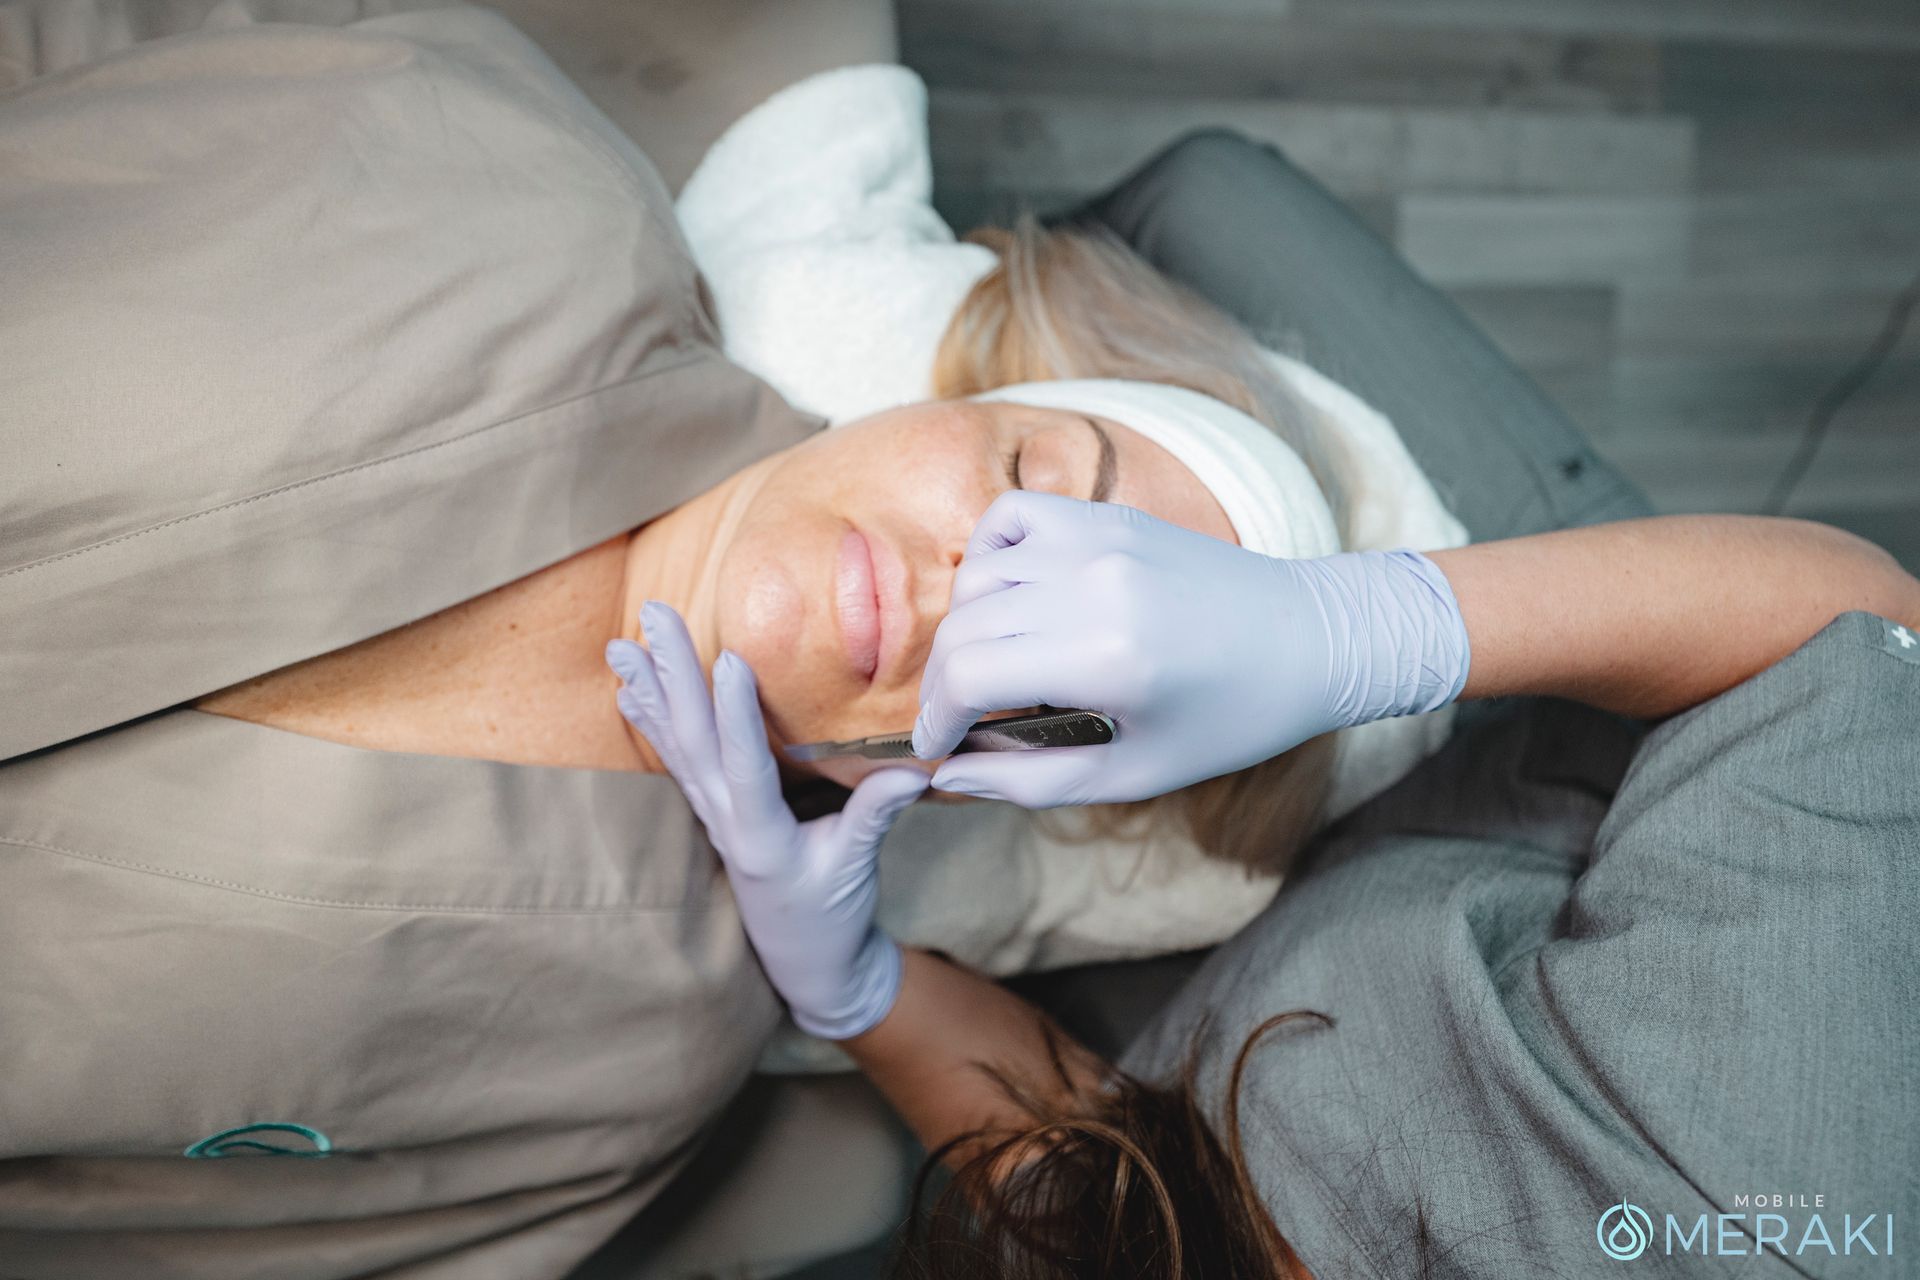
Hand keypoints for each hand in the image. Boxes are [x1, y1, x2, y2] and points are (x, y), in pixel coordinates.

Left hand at [608, 601, 929, 1039]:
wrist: (806, 963)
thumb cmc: (833, 917)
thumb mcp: (858, 868)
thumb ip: (876, 816)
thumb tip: (916, 769)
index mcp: (763, 837)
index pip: (745, 767)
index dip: (737, 715)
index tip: (730, 659)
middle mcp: (726, 822)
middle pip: (693, 739)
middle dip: (674, 673)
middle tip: (654, 615)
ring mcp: (713, 816)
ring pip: (674, 743)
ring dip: (648, 689)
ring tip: (620, 642)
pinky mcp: (713, 813)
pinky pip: (676, 758)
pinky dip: (652, 720)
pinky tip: (629, 687)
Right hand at [911, 491, 1468, 806]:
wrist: (1310, 640)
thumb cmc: (1229, 719)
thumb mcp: (1133, 774)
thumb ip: (1029, 780)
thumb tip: (946, 777)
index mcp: (1105, 657)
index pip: (967, 676)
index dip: (935, 720)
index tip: (937, 749)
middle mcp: (1094, 584)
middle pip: (963, 628)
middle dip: (944, 686)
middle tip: (959, 722)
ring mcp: (1099, 537)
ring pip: (977, 576)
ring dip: (966, 628)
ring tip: (993, 669)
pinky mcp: (1107, 515)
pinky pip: (1011, 517)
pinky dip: (991, 556)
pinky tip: (1010, 597)